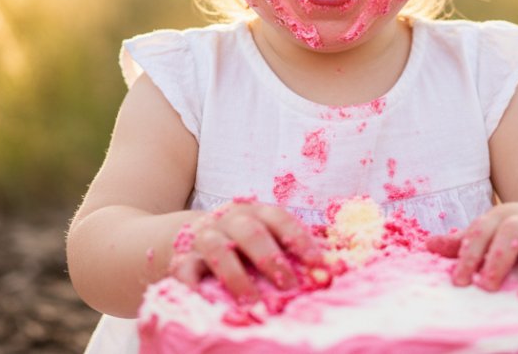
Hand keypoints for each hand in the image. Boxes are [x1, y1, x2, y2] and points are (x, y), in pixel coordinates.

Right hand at [169, 200, 325, 304]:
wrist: (186, 237)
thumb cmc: (239, 242)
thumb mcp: (264, 236)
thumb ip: (294, 248)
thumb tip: (336, 263)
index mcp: (255, 212)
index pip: (279, 219)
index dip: (299, 240)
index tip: (319, 265)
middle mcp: (229, 220)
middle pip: (250, 232)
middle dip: (271, 259)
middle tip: (289, 287)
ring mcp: (203, 238)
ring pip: (218, 250)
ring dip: (237, 278)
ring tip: (253, 305)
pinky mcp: (181, 259)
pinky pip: (185, 272)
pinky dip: (194, 288)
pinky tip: (209, 305)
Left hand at [426, 201, 517, 300]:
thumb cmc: (512, 232)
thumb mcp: (488, 232)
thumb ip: (463, 242)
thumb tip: (429, 245)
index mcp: (500, 217)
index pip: (480, 232)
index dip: (468, 255)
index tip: (458, 281)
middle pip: (511, 233)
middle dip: (499, 258)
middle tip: (487, 286)